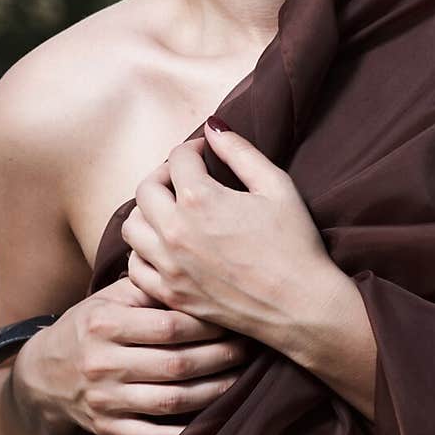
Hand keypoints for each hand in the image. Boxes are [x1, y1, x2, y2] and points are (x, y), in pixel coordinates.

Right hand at [11, 275, 257, 434]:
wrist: (42, 374)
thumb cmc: (89, 327)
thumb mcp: (108, 299)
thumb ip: (148, 289)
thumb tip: (198, 280)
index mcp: (104, 324)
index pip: (170, 326)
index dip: (209, 325)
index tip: (234, 320)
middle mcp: (102, 363)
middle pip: (177, 364)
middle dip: (221, 357)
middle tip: (249, 349)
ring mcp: (104, 401)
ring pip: (172, 401)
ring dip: (215, 392)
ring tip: (242, 378)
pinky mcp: (107, 429)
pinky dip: (186, 433)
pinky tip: (214, 419)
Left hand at [120, 119, 335, 349]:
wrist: (302, 306)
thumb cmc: (296, 245)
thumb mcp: (277, 186)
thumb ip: (240, 151)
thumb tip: (213, 127)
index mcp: (199, 199)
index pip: (177, 158)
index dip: (193, 149)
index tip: (205, 153)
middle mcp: (175, 231)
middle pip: (146, 189)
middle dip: (164, 175)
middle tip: (184, 178)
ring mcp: (169, 266)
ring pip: (133, 227)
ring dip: (149, 213)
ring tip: (172, 212)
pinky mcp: (172, 294)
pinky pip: (135, 268)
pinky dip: (144, 253)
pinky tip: (166, 248)